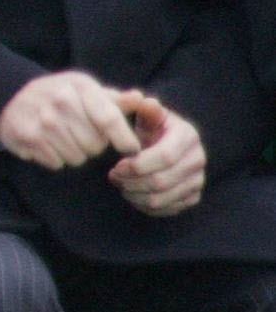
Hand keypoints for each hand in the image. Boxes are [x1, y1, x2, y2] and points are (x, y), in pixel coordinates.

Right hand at [0, 72, 141, 170]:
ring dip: (74, 153)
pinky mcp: (29, 138)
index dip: (124, 139)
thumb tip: (143, 100)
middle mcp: (61, 102)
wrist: (10, 97)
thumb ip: (116, 100)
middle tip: (80, 134)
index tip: (131, 150)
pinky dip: (55, 158)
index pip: (110, 119)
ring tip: (63, 138)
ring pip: (77, 157)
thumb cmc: (58, 95)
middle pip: (96, 145)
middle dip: (93, 145)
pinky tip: (47, 144)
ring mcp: (43, 121)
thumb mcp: (86, 90)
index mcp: (81, 87)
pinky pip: (57, 163)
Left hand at [108, 94, 206, 216]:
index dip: (137, 166)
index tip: (116, 167)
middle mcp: (198, 159)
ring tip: (121, 184)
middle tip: (114, 177)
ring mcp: (197, 180)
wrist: (163, 143)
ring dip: (135, 195)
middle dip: (131, 182)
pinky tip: (133, 194)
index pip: (165, 157)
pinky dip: (145, 205)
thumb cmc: (150, 127)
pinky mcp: (192, 196)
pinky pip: (168, 209)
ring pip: (162, 198)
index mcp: (188, 136)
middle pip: (162, 181)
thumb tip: (146, 102)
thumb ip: (145, 110)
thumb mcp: (146, 115)